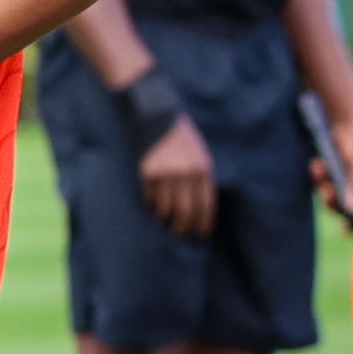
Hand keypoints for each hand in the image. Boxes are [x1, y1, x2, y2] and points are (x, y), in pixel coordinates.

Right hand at [137, 113, 217, 237]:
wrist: (157, 118)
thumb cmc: (182, 137)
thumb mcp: (200, 155)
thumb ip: (200, 178)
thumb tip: (198, 206)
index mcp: (202, 169)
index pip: (205, 204)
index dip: (203, 222)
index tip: (201, 234)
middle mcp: (185, 174)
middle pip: (186, 211)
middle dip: (184, 227)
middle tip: (182, 235)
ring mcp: (165, 174)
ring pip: (166, 208)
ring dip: (165, 219)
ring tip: (165, 223)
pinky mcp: (147, 173)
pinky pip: (150, 197)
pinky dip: (152, 205)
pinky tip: (153, 208)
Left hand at [323, 103, 352, 225]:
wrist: (345, 117)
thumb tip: (352, 212)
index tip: (346, 231)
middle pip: (345, 207)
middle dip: (333, 200)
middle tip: (327, 191)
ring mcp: (345, 180)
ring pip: (330, 195)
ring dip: (322, 184)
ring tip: (319, 166)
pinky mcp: (331, 172)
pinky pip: (321, 182)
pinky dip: (318, 175)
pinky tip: (317, 162)